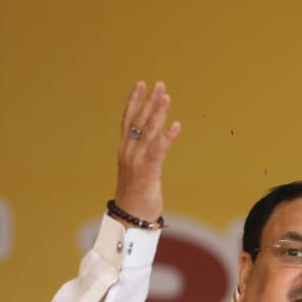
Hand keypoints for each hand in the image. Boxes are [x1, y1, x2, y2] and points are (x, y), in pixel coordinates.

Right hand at [115, 80, 180, 223]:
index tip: (141, 83)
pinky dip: (167, 137)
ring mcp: (136, 160)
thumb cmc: (136, 195)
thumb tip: (154, 142)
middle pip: (139, 120)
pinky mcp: (148, 171)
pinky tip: (176, 125)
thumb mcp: (139, 170)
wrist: (130, 217)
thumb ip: (144, 154)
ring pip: (148, 131)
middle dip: (149, 101)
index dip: (134, 100)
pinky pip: (159, 150)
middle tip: (159, 84)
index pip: (128, 119)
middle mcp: (128, 151)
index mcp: (125, 149)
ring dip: (158, 113)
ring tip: (166, 97)